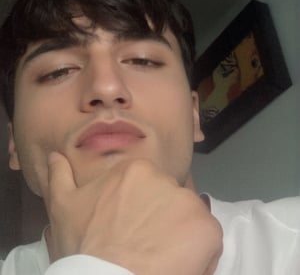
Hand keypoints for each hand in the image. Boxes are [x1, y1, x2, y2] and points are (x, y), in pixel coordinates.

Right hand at [43, 153, 222, 274]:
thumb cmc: (84, 246)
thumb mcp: (63, 207)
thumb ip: (60, 176)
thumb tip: (56, 156)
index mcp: (135, 170)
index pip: (149, 189)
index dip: (142, 214)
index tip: (131, 232)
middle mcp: (166, 179)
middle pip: (170, 203)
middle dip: (161, 223)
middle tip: (143, 248)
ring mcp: (189, 203)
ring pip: (189, 220)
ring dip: (180, 238)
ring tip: (159, 259)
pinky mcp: (207, 229)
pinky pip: (209, 242)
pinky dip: (200, 256)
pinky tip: (177, 267)